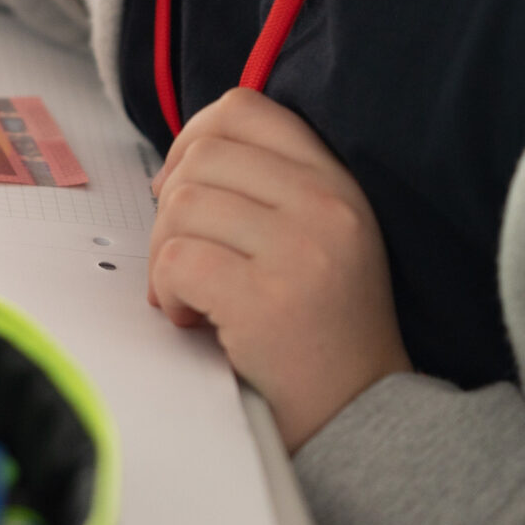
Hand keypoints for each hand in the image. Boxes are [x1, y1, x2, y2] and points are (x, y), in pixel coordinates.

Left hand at [147, 87, 409, 450]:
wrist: (359, 414)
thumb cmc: (323, 328)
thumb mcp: (320, 234)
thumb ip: (267, 187)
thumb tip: (178, 165)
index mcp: (336, 182)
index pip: (243, 110)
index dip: (193, 138)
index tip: (180, 185)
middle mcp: (325, 206)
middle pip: (202, 157)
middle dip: (170, 208)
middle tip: (182, 257)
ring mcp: (298, 251)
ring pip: (181, 207)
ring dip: (165, 256)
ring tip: (192, 295)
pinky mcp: (265, 300)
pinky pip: (176, 260)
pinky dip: (166, 291)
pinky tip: (192, 318)